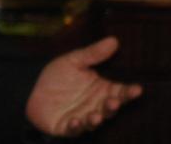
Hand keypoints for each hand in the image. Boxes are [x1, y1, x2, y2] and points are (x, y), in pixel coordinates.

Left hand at [26, 36, 142, 136]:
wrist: (33, 90)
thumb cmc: (58, 77)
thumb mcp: (73, 61)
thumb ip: (93, 53)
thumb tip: (113, 40)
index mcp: (101, 89)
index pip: (120, 91)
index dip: (129, 91)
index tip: (137, 88)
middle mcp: (96, 105)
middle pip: (110, 107)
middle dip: (113, 105)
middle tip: (114, 101)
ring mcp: (83, 117)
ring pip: (94, 121)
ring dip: (96, 119)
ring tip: (96, 115)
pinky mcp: (68, 126)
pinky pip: (74, 129)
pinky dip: (76, 126)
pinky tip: (75, 120)